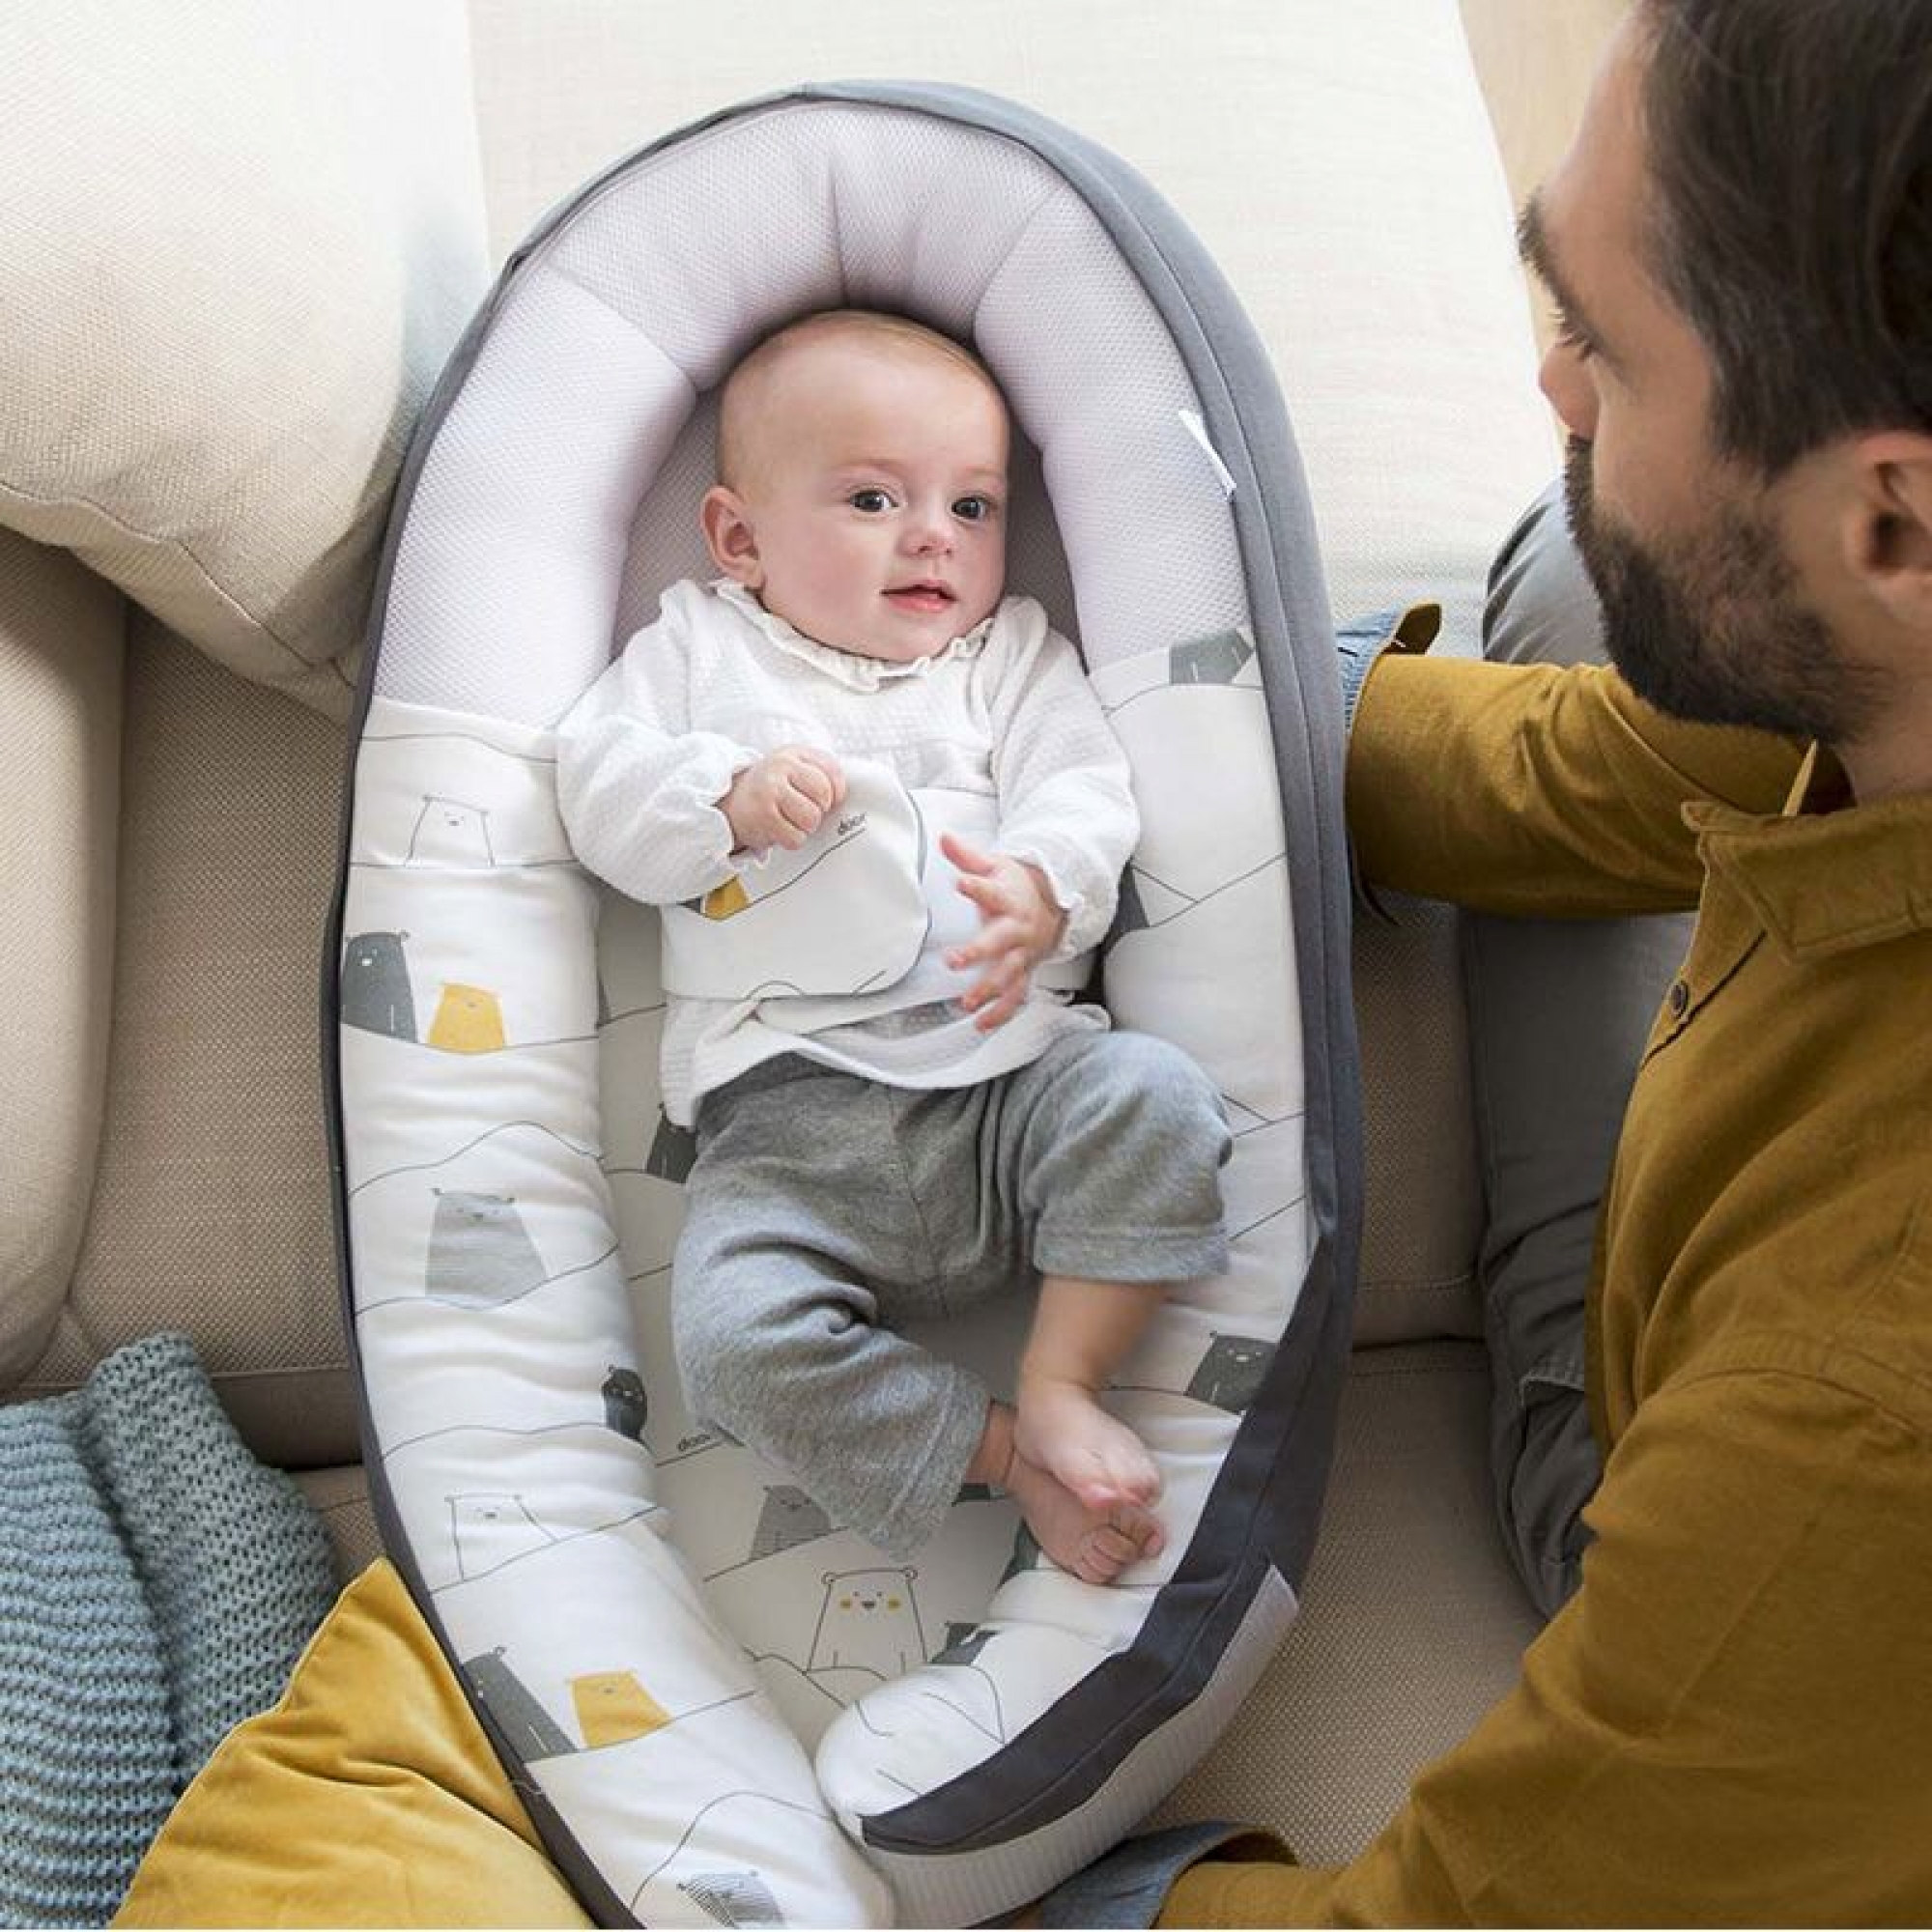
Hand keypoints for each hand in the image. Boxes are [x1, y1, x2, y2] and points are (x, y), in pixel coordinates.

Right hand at [721, 745, 846, 852]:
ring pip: (811, 818)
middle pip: (823, 794)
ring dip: (806, 827)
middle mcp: (782, 766)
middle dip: (820, 810)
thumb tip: (844, 798)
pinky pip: (795, 837)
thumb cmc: (771, 788)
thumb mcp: (793, 770)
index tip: (828, 800)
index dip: (836, 792)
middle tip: (805, 811)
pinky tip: (780, 829)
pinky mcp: (764, 815)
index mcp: (795, 753)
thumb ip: (820, 774)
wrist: (731, 801)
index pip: (832, 771)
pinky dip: (792, 839)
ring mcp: (771, 790)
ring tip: (791, 820)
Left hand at [940, 833, 1066, 1031]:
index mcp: (1007, 900)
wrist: (1054, 905)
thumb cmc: (1018, 887)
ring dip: (988, 991)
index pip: (989, 890)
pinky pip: (1014, 997)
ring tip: (967, 1003)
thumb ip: (967, 857)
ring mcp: (1021, 954)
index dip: (975, 886)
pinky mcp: (1024, 972)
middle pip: (998, 942)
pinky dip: (1000, 1014)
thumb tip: (944, 838)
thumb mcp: (995, 867)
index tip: (960, 883)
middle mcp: (1016, 930)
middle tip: (954, 960)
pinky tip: (981, 1024)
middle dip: (977, 953)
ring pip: (1008, 975)